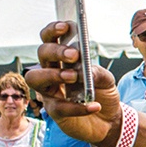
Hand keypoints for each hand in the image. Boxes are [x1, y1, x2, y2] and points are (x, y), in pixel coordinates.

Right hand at [32, 22, 123, 145]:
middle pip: (42, 54)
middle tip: (73, 54)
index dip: (53, 31)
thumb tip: (85, 70)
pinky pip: (59, 107)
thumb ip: (97, 72)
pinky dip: (77, 107)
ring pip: (35, 78)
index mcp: (62, 60)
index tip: (65, 26)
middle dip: (55, 51)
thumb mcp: (107, 79)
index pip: (50, 40)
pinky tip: (94, 105)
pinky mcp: (55, 112)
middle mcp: (51, 72)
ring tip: (73, 76)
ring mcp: (50, 91)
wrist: (110, 120)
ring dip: (53, 74)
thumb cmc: (103, 93)